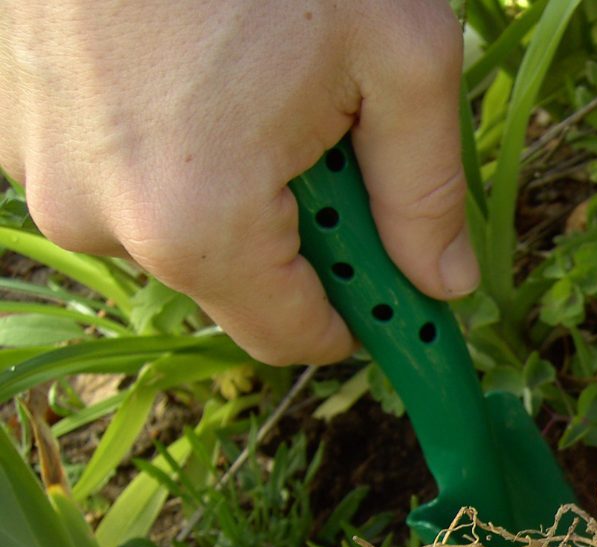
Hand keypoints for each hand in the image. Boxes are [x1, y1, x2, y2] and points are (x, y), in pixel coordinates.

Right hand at [0, 0, 474, 364]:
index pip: (291, 337)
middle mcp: (97, 212)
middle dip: (297, 224)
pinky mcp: (2, 114)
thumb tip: (445, 283)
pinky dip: (160, 130)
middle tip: (331, 126)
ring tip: (247, 69)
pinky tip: (185, 54)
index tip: (398, 287)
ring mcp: (32, 162)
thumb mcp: (399, 57)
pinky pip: (109, 161)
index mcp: (197, 220)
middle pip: (233, 274)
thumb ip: (426, 190)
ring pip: (168, 215)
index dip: (357, 317)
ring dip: (225, 171)